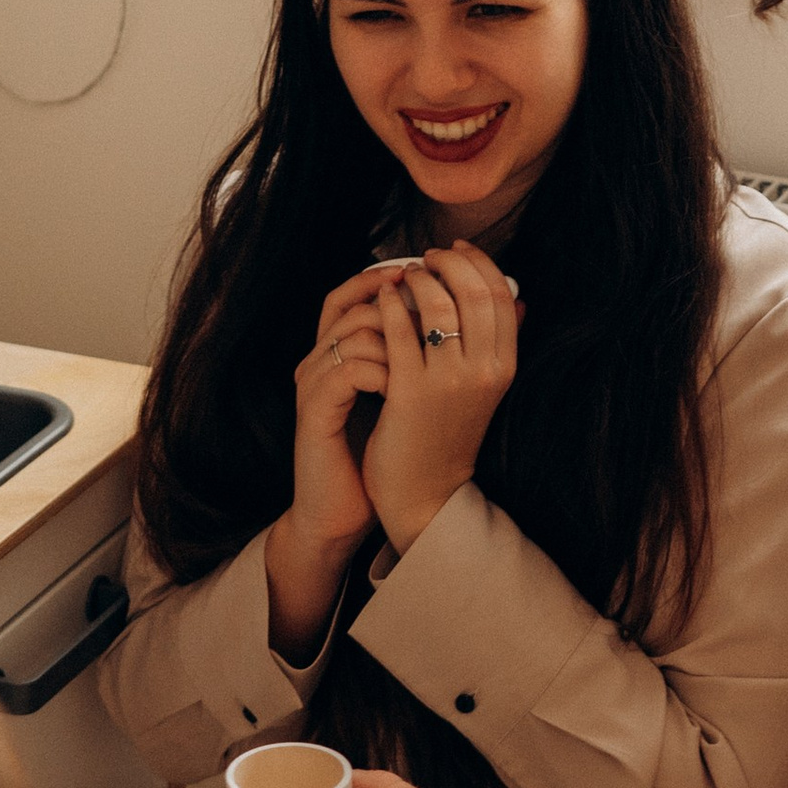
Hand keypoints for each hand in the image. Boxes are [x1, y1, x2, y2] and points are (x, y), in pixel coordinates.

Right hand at [266, 266, 402, 653]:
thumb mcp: (407, 396)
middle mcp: (319, 359)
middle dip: (401, 303)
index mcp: (338, 352)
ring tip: (424, 363)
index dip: (389, 278)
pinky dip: (383, 374)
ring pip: (355, 332)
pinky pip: (350, 371)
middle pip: (352, 302)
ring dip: (399, 342)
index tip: (434, 280)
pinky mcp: (313, 411)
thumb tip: (474, 324)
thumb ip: (423, 356)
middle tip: (436, 318)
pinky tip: (403, 391)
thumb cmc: (380, 453)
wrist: (343, 509)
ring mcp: (312, 383)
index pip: (352, 292)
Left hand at [359, 245, 520, 552]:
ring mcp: (448, 382)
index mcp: (505, 366)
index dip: (478, 263)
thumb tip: (519, 299)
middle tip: (427, 257)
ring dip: (418, 279)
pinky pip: (400, 329)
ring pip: (438, 304)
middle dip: (448, 263)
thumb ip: (501, 344)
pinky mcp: (411, 391)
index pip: (501, 294)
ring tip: (404, 277)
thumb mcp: (486, 389)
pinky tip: (383, 298)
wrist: (425, 493)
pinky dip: (391, 304)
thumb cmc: (449, 434)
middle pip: (474, 291)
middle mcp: (484, 371)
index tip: (455, 251)